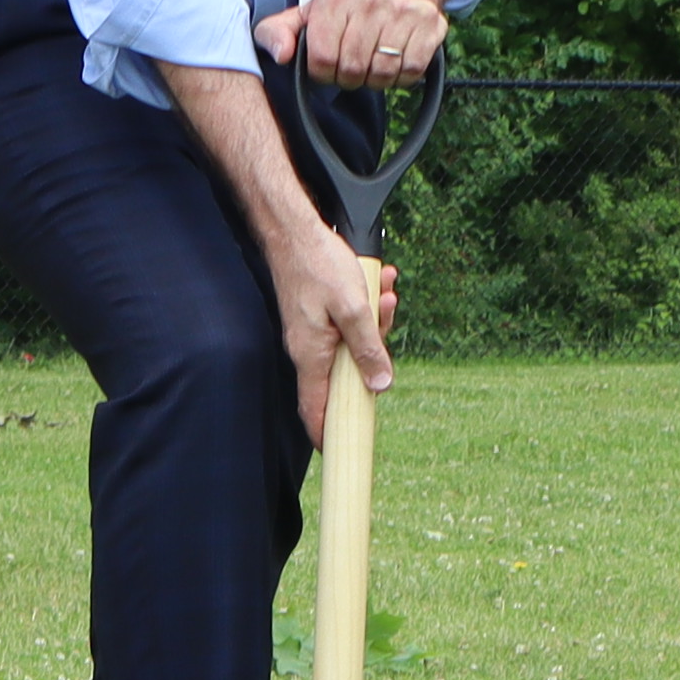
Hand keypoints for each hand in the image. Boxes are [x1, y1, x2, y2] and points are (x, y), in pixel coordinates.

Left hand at [256, 0, 447, 87]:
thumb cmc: (345, 12)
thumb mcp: (303, 17)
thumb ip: (275, 34)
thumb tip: (282, 55)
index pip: (322, 60)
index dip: (323, 73)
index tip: (328, 63)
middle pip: (353, 70)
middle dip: (350, 77)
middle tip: (353, 62)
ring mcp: (402, 9)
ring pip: (382, 73)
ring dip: (376, 78)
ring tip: (373, 60)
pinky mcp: (430, 23)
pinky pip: (411, 71)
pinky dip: (402, 76)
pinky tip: (395, 60)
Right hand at [265, 218, 396, 440]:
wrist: (293, 230)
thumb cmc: (318, 264)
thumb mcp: (353, 309)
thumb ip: (368, 348)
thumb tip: (381, 384)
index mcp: (311, 355)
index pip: (315, 409)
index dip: (327, 433)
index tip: (341, 449)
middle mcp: (308, 349)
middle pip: (344, 375)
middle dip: (374, 355)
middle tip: (387, 321)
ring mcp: (311, 333)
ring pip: (350, 344)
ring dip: (375, 323)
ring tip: (386, 293)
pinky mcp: (316, 317)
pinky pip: (346, 324)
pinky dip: (365, 309)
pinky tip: (378, 284)